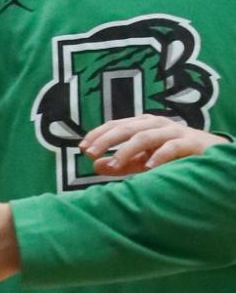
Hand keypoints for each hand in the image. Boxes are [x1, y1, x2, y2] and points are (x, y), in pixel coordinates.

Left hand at [80, 115, 219, 174]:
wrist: (210, 154)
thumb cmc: (173, 157)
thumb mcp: (143, 161)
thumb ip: (121, 163)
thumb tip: (95, 165)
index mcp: (144, 125)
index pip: (117, 125)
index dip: (99, 134)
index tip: (82, 147)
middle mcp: (157, 124)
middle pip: (127, 128)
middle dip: (107, 140)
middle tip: (90, 153)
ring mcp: (174, 132)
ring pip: (146, 137)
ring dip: (127, 150)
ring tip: (113, 164)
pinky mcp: (190, 143)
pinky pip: (172, 147)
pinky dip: (159, 156)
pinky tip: (149, 167)